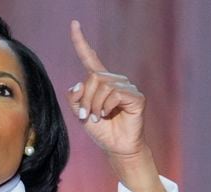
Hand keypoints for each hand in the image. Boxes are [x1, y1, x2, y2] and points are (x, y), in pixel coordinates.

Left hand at [66, 20, 147, 158]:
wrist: (116, 147)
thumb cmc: (101, 131)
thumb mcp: (80, 114)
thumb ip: (75, 98)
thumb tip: (77, 84)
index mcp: (99, 82)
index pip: (89, 57)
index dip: (81, 41)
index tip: (74, 24)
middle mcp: (114, 80)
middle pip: (93, 78)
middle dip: (86, 99)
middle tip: (87, 116)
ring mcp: (126, 87)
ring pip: (103, 86)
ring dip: (95, 105)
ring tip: (98, 118)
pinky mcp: (136, 97)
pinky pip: (115, 94)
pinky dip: (107, 107)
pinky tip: (108, 116)